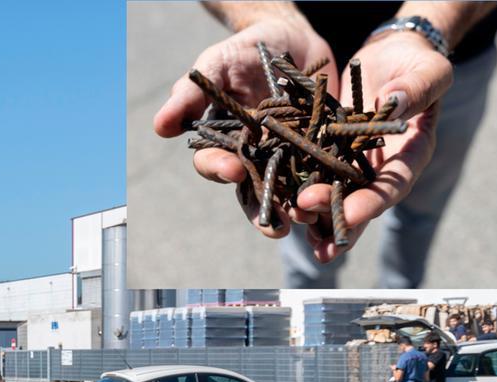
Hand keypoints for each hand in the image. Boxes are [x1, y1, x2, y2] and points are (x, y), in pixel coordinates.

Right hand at [153, 17, 335, 237]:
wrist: (289, 40)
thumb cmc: (244, 50)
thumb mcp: (216, 64)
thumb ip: (190, 95)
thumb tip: (160, 127)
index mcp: (222, 142)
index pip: (214, 162)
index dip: (220, 168)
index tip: (232, 171)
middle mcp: (250, 157)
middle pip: (250, 189)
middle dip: (261, 208)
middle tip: (272, 226)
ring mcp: (283, 156)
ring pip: (285, 190)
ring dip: (293, 209)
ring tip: (304, 220)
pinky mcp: (315, 151)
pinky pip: (319, 173)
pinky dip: (326, 188)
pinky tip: (336, 200)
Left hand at [291, 32, 450, 260]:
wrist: (386, 58)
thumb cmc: (414, 62)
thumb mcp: (427, 70)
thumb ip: (416, 88)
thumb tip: (395, 101)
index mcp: (410, 154)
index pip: (392, 186)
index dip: (371, 203)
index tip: (349, 216)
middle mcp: (380, 168)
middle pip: (359, 203)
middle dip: (337, 221)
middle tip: (316, 242)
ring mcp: (351, 165)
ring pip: (334, 198)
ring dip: (314, 217)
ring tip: (293, 226)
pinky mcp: (327, 154)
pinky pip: (312, 176)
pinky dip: (297, 192)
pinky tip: (280, 207)